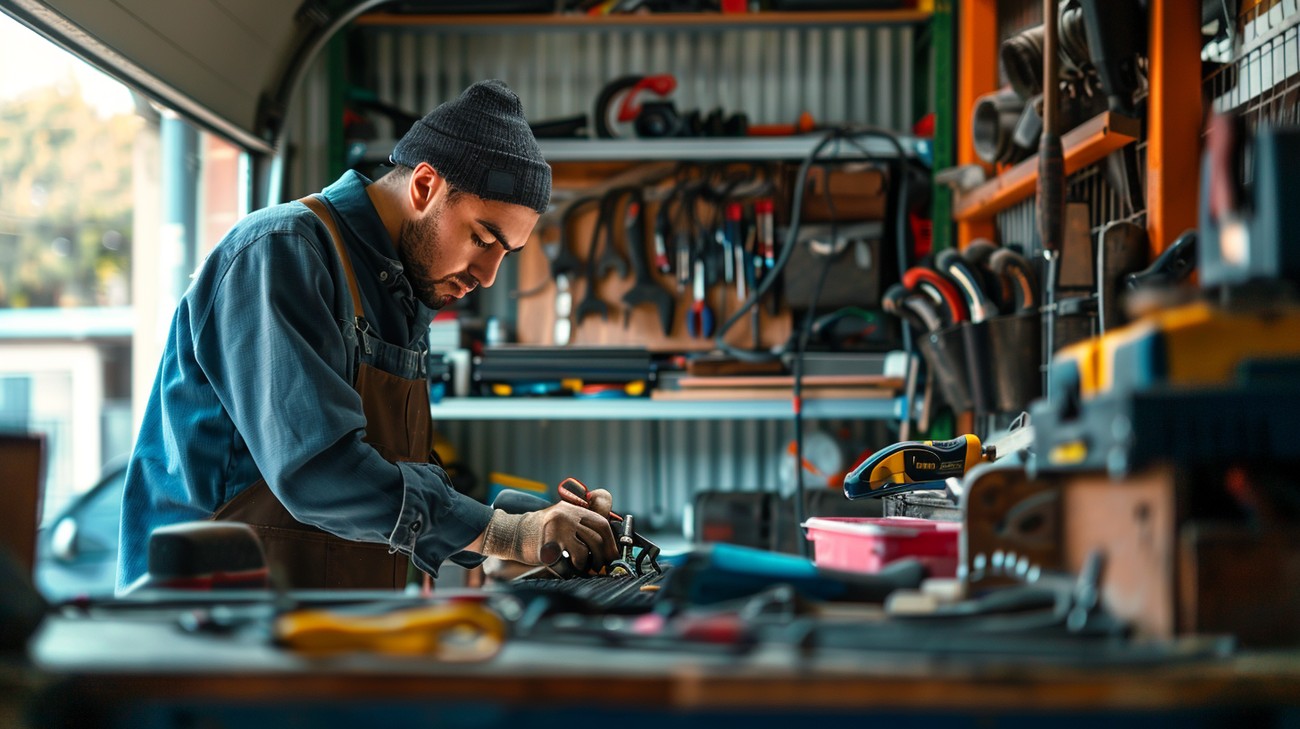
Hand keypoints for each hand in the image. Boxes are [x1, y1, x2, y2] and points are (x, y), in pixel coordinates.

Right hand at [481, 501, 617, 570]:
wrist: (512, 533)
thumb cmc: (541, 530)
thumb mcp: (563, 518)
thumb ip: (583, 524)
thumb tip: (609, 545)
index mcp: (572, 508)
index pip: (601, 522)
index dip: (611, 541)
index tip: (613, 554)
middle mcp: (565, 516)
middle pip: (596, 538)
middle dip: (603, 556)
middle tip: (601, 565)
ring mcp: (556, 530)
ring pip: (584, 552)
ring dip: (587, 565)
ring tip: (582, 568)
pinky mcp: (546, 547)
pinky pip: (567, 565)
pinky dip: (571, 572)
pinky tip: (567, 571)